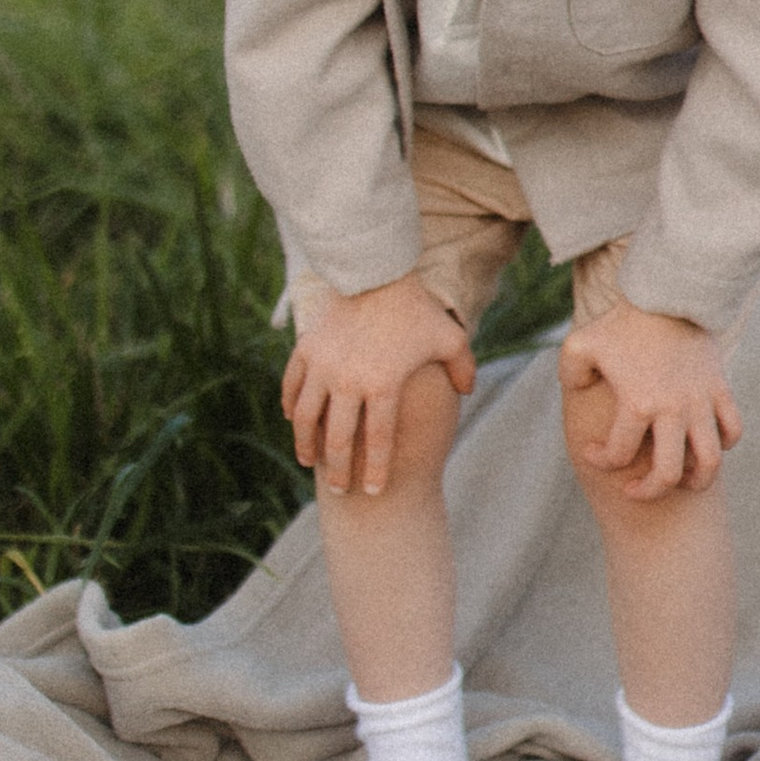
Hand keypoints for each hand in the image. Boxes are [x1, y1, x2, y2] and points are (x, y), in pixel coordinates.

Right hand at [284, 275, 475, 495]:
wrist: (376, 269)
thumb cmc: (416, 306)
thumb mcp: (449, 338)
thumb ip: (463, 368)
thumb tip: (468, 392)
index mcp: (384, 384)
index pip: (378, 441)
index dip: (376, 470)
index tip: (374, 491)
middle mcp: (349, 380)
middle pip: (340, 439)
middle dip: (339, 470)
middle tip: (340, 490)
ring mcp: (324, 365)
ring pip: (307, 417)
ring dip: (306, 443)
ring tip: (309, 460)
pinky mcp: (307, 349)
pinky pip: (293, 385)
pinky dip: (291, 405)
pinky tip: (294, 420)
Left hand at [558, 299, 740, 501]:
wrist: (669, 293)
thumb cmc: (621, 321)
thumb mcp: (580, 344)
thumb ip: (569, 375)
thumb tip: (578, 396)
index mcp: (637, 403)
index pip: (617, 455)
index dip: (600, 460)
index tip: (593, 452)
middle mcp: (672, 410)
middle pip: (667, 474)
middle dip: (649, 491)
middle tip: (634, 488)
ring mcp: (700, 402)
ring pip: (709, 461)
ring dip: (695, 480)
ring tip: (681, 481)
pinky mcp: (720, 389)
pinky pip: (732, 430)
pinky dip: (723, 444)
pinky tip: (703, 443)